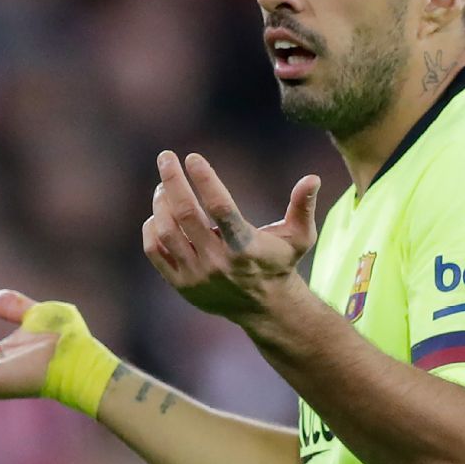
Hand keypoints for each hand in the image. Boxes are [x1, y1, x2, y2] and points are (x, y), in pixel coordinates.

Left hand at [142, 151, 319, 320]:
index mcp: (245, 247)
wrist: (264, 306)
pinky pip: (155, 251)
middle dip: (173, 180)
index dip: (205, 179)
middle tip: (166, 156)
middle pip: (186, 214)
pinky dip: (152, 228)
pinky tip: (158, 212)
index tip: (193, 157)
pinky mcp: (181, 284)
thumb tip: (312, 177)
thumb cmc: (280, 261)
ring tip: (163, 186)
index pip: (220, 207)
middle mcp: (218, 262)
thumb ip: (303, 206)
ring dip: (161, 203)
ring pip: (167, 231)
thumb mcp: (299, 236)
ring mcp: (197, 275)